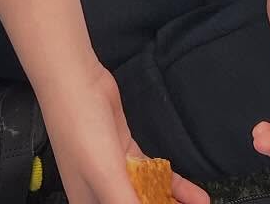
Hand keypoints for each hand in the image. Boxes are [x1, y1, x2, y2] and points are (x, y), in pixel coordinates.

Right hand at [39, 63, 209, 203]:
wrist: (76, 78)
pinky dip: (173, 185)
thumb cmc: (79, 127)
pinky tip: (194, 194)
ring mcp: (114, 170)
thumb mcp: (106, 177)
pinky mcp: (125, 151)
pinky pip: (153, 175)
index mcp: (89, 203)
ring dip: (175, 202)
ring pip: (149, 195)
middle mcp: (100, 192)